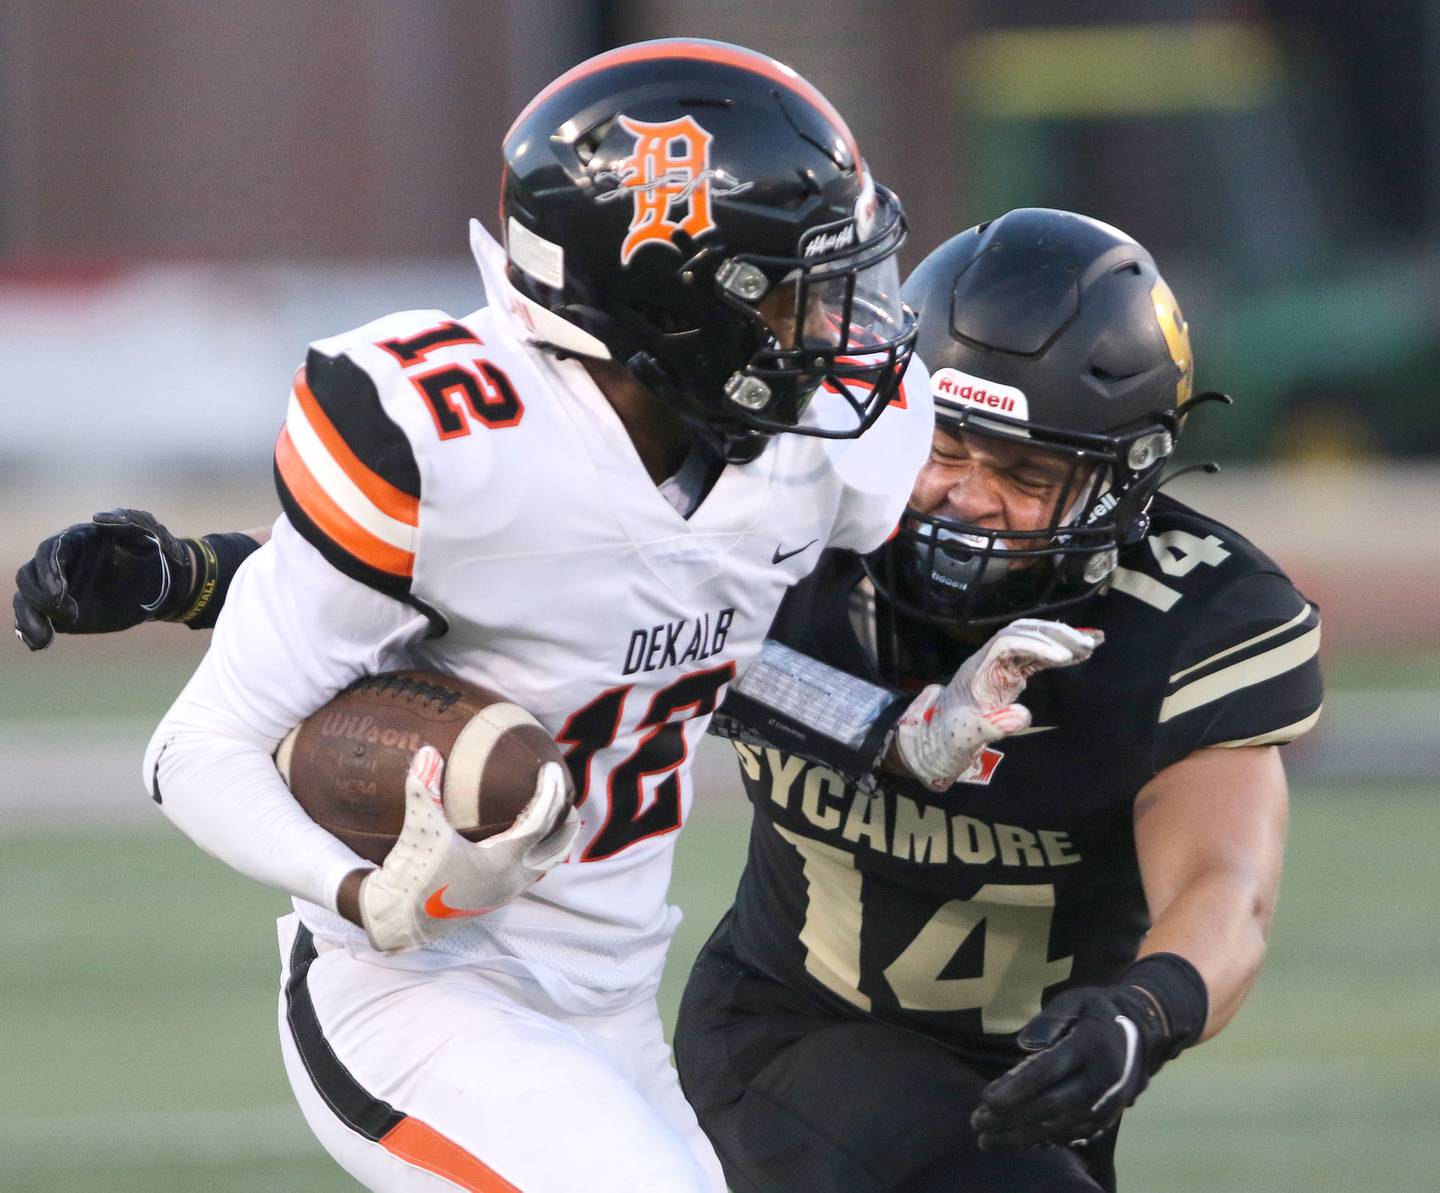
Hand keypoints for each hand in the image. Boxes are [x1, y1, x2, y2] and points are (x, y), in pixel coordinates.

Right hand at [13, 509, 195, 649]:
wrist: (166, 582)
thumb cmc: (154, 551)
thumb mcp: (148, 531)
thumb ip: (127, 521)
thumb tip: (98, 518)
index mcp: (76, 540)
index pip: (50, 551)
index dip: (49, 571)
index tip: (58, 594)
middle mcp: (60, 564)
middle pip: (29, 574)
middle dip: (39, 595)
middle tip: (68, 614)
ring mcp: (59, 589)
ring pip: (26, 598)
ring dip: (29, 617)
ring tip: (44, 638)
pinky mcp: (62, 611)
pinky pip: (36, 618)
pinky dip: (31, 629)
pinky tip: (39, 643)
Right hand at [359, 746, 578, 951]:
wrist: (398, 920)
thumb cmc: (412, 875)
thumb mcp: (419, 828)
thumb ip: (423, 788)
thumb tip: (428, 751)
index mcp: (502, 862)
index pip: (541, 822)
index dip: (550, 792)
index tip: (552, 769)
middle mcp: (512, 880)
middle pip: (557, 846)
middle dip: (565, 818)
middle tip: (565, 790)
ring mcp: (506, 892)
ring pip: (547, 863)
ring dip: (555, 837)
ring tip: (553, 811)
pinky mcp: (496, 898)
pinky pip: (531, 870)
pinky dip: (538, 850)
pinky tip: (524, 834)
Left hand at [890, 619, 1102, 789]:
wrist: (936, 740)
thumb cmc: (948, 738)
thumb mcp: (966, 736)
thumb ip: (992, 726)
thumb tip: (1024, 716)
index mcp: (977, 670)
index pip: (1006, 643)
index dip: (1035, 644)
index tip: (1062, 656)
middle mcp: (989, 661)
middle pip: (1022, 633)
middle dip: (1054, 634)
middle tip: (1086, 643)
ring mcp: (999, 667)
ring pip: (1031, 641)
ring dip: (1061, 639)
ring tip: (1092, 643)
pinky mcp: (1009, 676)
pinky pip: (1036, 658)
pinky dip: (1059, 655)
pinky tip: (1080, 655)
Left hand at [971, 984, 1167, 1149]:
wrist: (1144, 1032)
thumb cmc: (1098, 1011)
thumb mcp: (1076, 1000)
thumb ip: (1050, 1019)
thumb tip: (1024, 1045)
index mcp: (1092, 1046)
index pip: (1051, 1070)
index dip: (1018, 1087)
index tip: (987, 1098)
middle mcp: (1102, 1080)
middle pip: (1053, 1105)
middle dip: (1013, 1117)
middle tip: (977, 1122)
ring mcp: (1107, 1104)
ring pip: (1061, 1127)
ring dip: (1022, 1136)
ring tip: (986, 1140)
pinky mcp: (1107, 1118)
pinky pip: (1073, 1135)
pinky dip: (1043, 1141)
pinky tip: (1016, 1142)